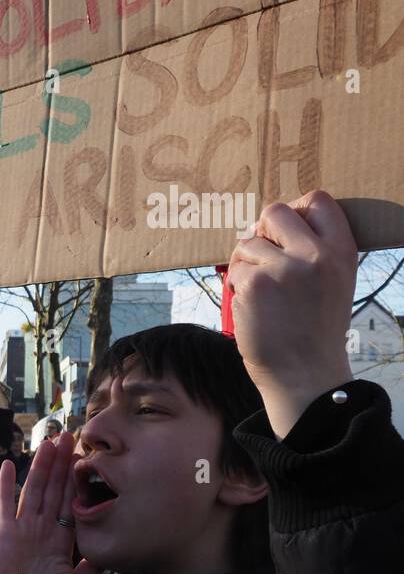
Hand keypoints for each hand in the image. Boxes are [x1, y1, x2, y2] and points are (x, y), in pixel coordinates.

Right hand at [0, 432, 98, 573]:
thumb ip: (92, 568)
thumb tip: (111, 553)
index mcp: (60, 539)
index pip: (71, 502)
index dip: (78, 480)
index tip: (85, 458)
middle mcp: (42, 528)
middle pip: (54, 489)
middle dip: (62, 464)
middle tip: (69, 437)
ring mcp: (22, 528)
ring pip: (34, 490)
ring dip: (41, 466)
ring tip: (49, 443)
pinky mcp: (5, 531)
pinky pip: (6, 504)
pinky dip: (6, 485)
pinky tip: (8, 465)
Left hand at [228, 190, 357, 437]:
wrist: (304, 373)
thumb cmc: (312, 328)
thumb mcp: (331, 282)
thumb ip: (311, 250)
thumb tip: (266, 222)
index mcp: (341, 251)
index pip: (318, 200)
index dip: (295, 209)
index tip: (284, 231)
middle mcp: (315, 255)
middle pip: (274, 211)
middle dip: (261, 232)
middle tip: (263, 259)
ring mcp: (284, 268)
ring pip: (247, 243)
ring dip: (245, 264)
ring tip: (261, 292)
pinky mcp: (255, 284)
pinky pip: (234, 268)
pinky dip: (236, 285)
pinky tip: (252, 306)